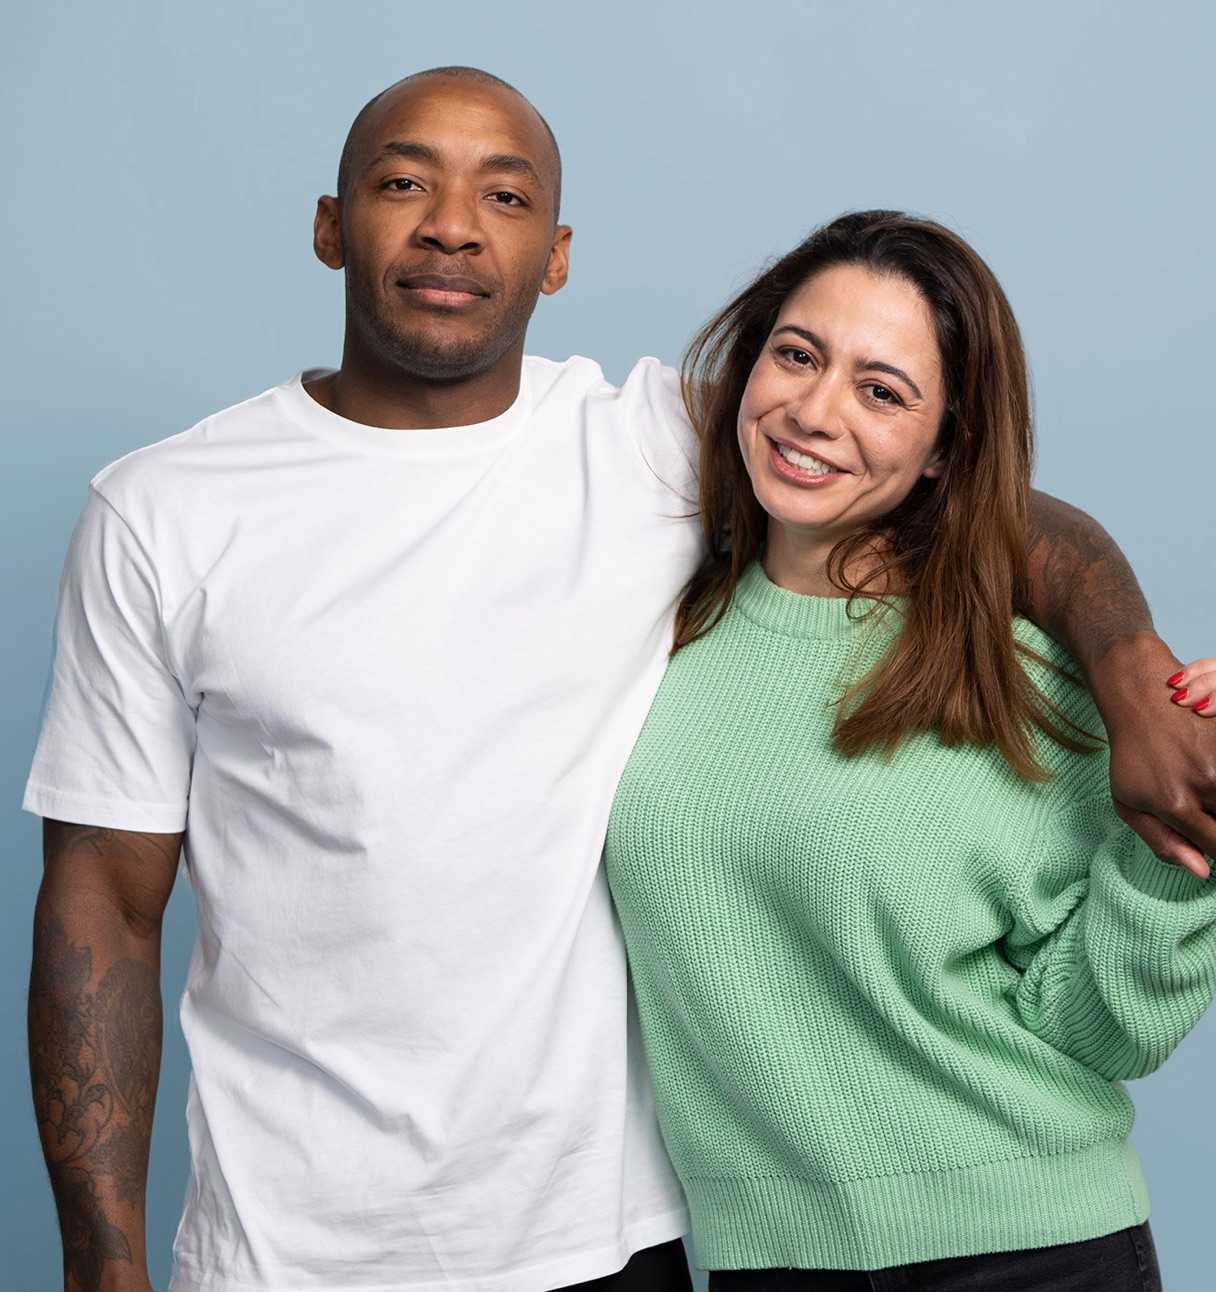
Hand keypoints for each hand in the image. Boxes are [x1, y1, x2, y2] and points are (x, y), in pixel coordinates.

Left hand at [1089, 634, 1215, 878]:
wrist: (1142, 702)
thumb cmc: (1132, 758)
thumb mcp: (1129, 803)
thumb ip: (1163, 842)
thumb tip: (1202, 872)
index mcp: (1175, 803)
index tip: (1209, 841)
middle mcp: (1204, 782)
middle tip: (1203, 812)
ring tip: (1204, 795)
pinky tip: (1211, 777)